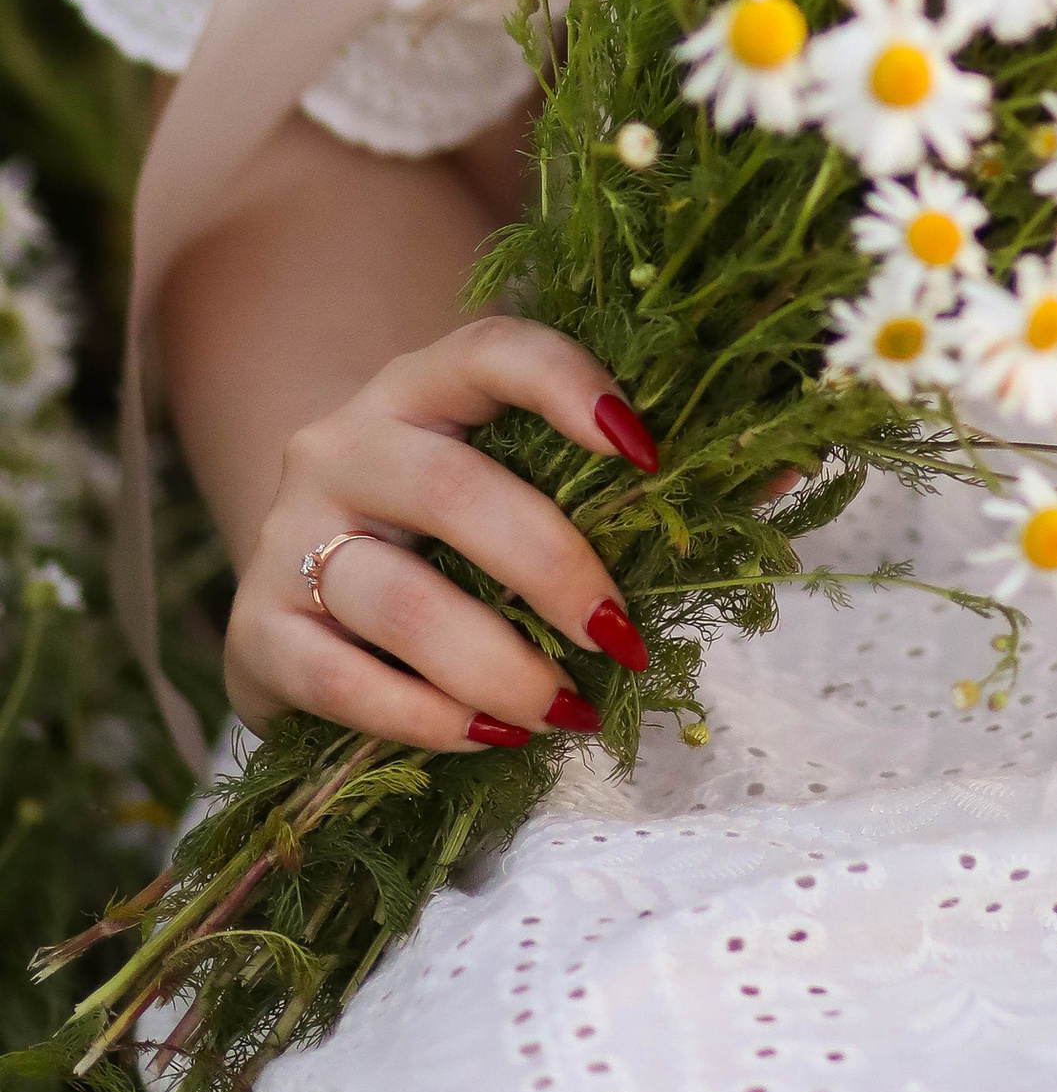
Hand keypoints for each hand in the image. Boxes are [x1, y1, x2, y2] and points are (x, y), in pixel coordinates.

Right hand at [226, 318, 653, 749]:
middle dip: (552, 572)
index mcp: (419, 386)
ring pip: (398, 598)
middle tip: (621, 637)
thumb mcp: (503, 482)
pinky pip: (340, 678)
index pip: (491, 352)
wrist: (300, 590)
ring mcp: (288, 535)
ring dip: (498, 666)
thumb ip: (606, 482)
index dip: (568, 385)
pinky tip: (487, 739)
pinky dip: (424, 718)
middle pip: (452, 492)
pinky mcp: (254, 629)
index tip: (647, 453)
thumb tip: (767, 481)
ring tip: (567, 710)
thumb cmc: (441, 534)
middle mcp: (344, 444)